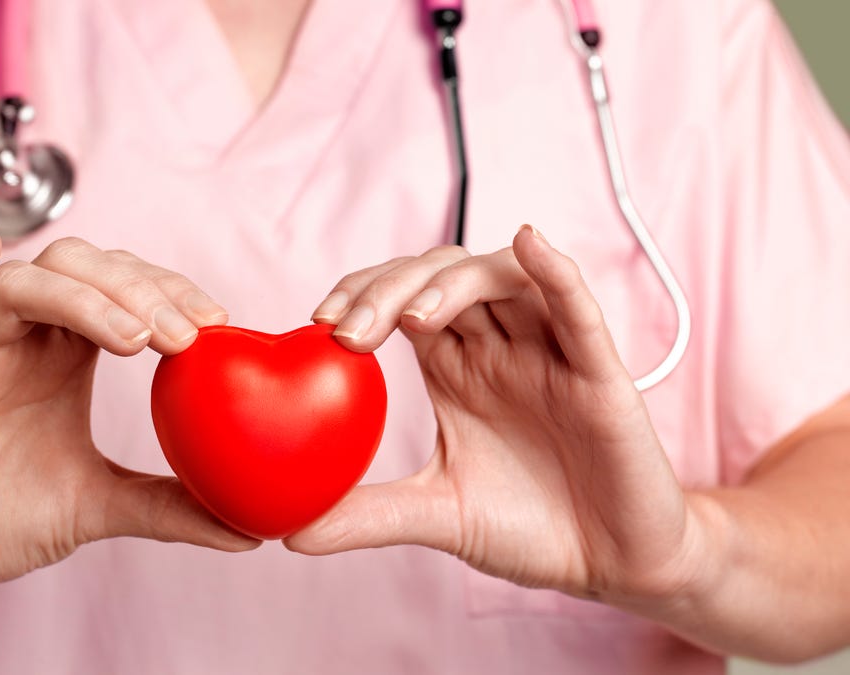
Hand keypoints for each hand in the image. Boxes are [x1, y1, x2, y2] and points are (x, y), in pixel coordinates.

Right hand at [0, 233, 257, 606]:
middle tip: (186, 332)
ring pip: (22, 283)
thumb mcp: (99, 508)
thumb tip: (252, 531)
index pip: (123, 290)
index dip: (168, 293)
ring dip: (82, 296)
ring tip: (133, 339)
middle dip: (139, 290)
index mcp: (64, 356)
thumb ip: (169, 508)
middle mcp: (20, 340)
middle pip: (80, 270)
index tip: (215, 323)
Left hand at [285, 226, 709, 606]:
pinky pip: (579, 309)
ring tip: (413, 317)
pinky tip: (529, 244)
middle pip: (441, 278)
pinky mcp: (600, 374)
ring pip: (501, 278)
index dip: (361, 294)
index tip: (319, 322)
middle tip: (347, 328)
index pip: (401, 300)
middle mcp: (499, 348)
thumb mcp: (438, 517)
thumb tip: (289, 534)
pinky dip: (555, 272)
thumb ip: (369, 516)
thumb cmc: (531, 529)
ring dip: (452, 283)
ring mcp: (550, 354)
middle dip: (389, 289)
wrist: (614, 567)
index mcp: (456, 368)